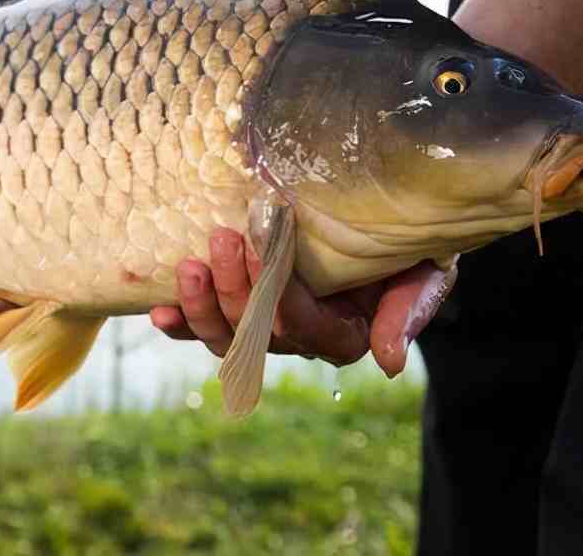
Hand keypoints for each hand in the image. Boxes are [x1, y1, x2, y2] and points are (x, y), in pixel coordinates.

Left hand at [149, 228, 454, 376]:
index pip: (304, 325)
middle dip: (235, 287)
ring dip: (202, 305)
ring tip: (188, 265)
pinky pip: (202, 328)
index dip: (279, 290)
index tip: (262, 239)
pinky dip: (180, 322)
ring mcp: (263, 327)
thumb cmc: (408, 242)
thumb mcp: (423, 268)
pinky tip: (158, 313)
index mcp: (343, 333)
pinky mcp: (235, 310)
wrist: (388, 219)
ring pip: (226, 337)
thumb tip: (388, 362)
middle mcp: (299, 337)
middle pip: (258, 332)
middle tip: (222, 237)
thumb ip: (408, 309)